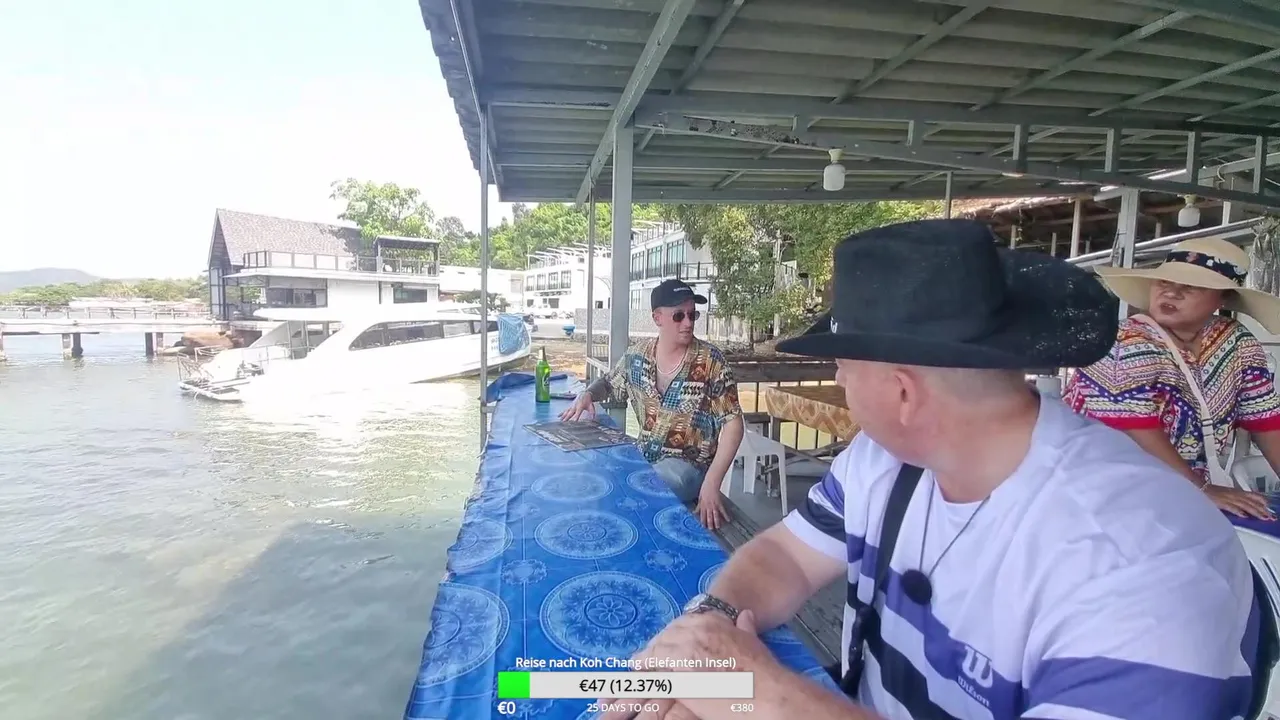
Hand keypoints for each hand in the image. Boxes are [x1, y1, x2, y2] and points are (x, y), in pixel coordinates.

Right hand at [559, 391, 595, 421]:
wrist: (584, 393)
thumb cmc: (587, 400)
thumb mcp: (591, 406)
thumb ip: (592, 413)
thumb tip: (593, 418)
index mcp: (580, 406)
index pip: (578, 413)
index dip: (576, 417)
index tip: (574, 421)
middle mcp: (575, 406)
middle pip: (570, 413)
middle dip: (567, 417)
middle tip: (564, 422)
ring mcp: (571, 406)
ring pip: (567, 411)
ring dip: (563, 416)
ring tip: (560, 420)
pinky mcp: (570, 406)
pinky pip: (565, 410)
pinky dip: (561, 413)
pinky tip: (558, 416)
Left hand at [596, 610, 772, 719]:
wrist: (769, 692)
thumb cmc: (764, 670)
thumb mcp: (752, 641)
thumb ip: (744, 627)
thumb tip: (744, 615)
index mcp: (709, 623)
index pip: (677, 628)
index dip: (666, 640)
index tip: (659, 648)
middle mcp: (692, 633)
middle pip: (662, 640)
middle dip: (652, 651)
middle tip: (640, 662)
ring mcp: (683, 654)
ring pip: (653, 656)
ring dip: (641, 665)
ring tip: (631, 672)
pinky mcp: (678, 678)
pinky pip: (652, 677)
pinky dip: (640, 681)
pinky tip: (631, 686)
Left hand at [696, 481, 729, 530]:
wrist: (711, 482)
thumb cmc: (705, 488)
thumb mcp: (699, 497)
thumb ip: (698, 506)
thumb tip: (695, 512)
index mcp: (703, 504)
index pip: (702, 515)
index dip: (703, 521)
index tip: (703, 526)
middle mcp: (708, 506)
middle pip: (709, 516)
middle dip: (710, 523)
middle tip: (711, 529)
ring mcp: (714, 505)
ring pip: (715, 515)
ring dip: (716, 521)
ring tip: (718, 527)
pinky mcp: (720, 503)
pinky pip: (723, 510)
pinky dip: (725, 515)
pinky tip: (728, 520)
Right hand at [1205, 485, 1275, 519]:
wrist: (1197, 487)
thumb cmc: (1209, 492)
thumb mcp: (1224, 494)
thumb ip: (1233, 501)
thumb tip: (1242, 510)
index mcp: (1234, 492)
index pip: (1251, 495)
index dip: (1260, 500)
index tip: (1268, 505)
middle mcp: (1233, 494)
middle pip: (1250, 502)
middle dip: (1261, 509)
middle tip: (1269, 516)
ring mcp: (1227, 498)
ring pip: (1244, 505)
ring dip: (1254, 511)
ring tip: (1262, 517)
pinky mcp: (1220, 502)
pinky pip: (1231, 507)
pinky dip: (1238, 511)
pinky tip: (1244, 516)